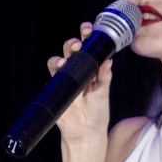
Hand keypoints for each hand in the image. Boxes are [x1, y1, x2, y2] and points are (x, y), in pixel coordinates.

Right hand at [46, 22, 112, 140]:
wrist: (86, 132)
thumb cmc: (97, 112)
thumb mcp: (104, 93)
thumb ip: (105, 77)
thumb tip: (109, 61)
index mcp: (91, 68)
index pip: (88, 48)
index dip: (87, 37)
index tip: (90, 30)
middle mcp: (77, 70)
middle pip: (71, 49)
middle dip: (74, 42)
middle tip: (79, 43)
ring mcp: (65, 78)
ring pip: (59, 59)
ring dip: (62, 56)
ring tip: (67, 60)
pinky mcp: (56, 87)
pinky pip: (52, 73)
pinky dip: (56, 68)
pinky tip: (61, 68)